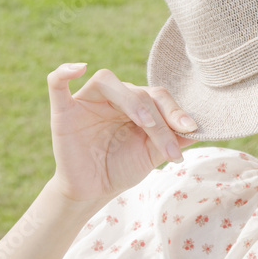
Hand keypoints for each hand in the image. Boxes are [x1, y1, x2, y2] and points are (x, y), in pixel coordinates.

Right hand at [45, 64, 196, 203]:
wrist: (93, 190)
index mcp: (137, 103)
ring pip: (107, 80)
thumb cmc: (121, 168)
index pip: (158, 96)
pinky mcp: (64, 111)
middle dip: (159, 120)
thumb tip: (200, 129)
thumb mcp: (151, 155)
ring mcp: (88, 101)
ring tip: (146, 122)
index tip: (191, 130)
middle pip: (138, 92)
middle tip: (169, 149)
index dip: (176, 111)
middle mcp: (114, 97)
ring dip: (130, 100)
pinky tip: (77, 68)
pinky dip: (64, 72)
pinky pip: (57, 83)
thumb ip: (172, 140)